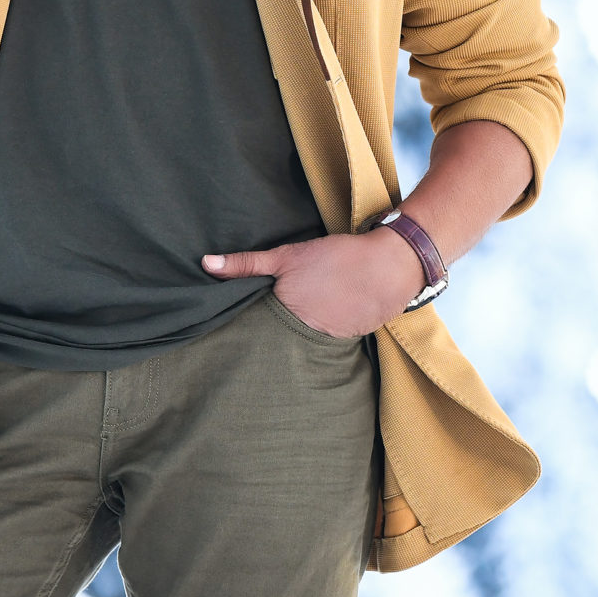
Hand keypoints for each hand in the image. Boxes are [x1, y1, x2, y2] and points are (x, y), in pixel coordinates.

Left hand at [201, 227, 424, 336]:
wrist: (392, 264)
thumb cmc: (337, 256)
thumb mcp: (287, 256)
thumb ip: (246, 264)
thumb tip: (205, 264)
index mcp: (286, 316)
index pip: (260, 327)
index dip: (257, 320)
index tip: (253, 317)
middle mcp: (306, 335)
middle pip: (283, 336)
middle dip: (281, 327)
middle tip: (291, 308)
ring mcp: (331, 340)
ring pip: (308, 337)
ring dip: (307, 328)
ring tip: (314, 308)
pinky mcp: (352, 338)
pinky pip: (332, 337)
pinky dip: (330, 326)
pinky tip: (334, 310)